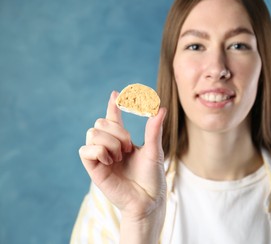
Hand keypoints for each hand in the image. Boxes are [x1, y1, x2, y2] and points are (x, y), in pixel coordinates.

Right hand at [79, 91, 166, 221]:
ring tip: (120, 156)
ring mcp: (101, 157)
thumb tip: (161, 108)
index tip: (116, 94)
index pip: (113, 119)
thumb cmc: (152, 177)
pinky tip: (111, 161)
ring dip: (110, 142)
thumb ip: (154, 130)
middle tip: (128, 147)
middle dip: (117, 130)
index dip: (113, 106)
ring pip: (92, 133)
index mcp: (123, 141)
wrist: (148, 199)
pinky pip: (85, 150)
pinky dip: (99, 151)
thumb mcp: (154, 150)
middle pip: (100, 122)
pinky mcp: (94, 169)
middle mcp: (110, 147)